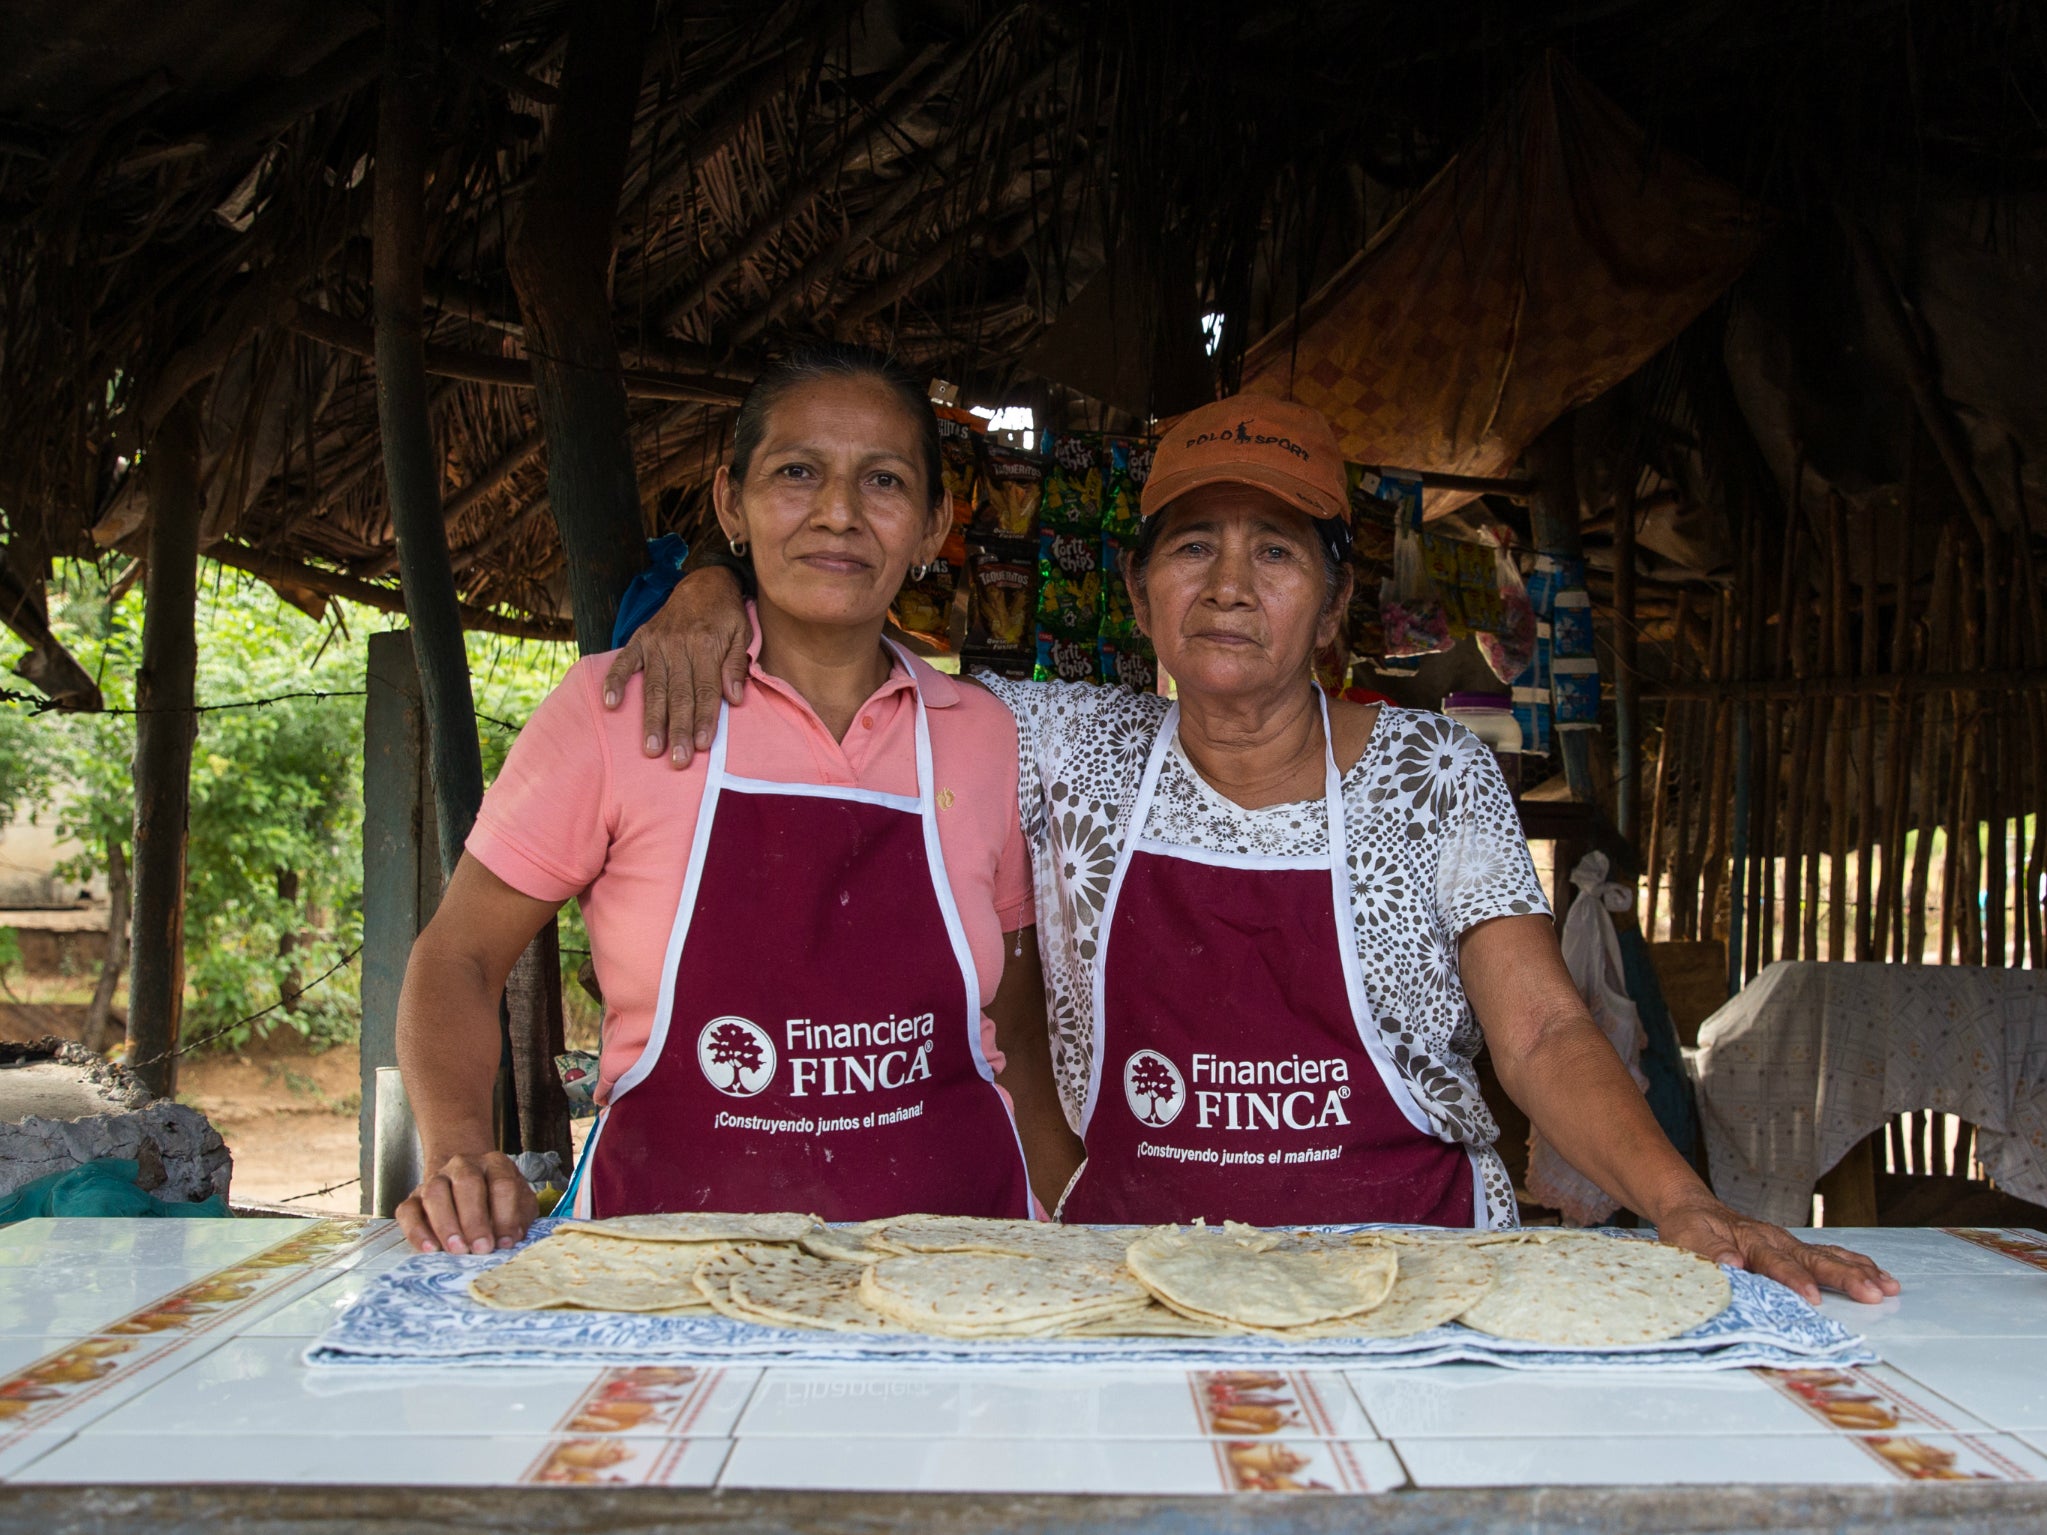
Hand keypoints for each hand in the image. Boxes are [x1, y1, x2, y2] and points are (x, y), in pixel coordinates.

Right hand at [395, 1151, 536, 1255]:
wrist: (466, 1182)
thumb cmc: (497, 1200)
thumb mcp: (518, 1204)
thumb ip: (519, 1218)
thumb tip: (510, 1238)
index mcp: (495, 1164)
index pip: (502, 1184)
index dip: (505, 1215)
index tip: (505, 1243)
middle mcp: (464, 1165)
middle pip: (467, 1183)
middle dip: (475, 1219)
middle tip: (481, 1248)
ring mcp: (436, 1179)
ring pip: (435, 1193)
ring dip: (446, 1224)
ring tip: (458, 1250)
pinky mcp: (413, 1198)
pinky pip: (408, 1211)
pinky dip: (417, 1231)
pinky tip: (430, 1249)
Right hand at [601, 567, 750, 766]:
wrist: (704, 582)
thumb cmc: (726, 615)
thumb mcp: (742, 633)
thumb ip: (736, 664)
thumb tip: (735, 698)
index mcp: (705, 644)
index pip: (706, 689)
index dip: (705, 718)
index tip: (703, 745)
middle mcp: (678, 645)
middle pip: (678, 694)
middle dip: (678, 729)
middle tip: (678, 760)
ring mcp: (656, 643)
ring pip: (653, 687)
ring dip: (651, 719)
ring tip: (651, 748)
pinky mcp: (640, 640)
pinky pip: (624, 663)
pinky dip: (615, 682)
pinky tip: (611, 705)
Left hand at [1652, 1194, 1899, 1304]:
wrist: (1694, 1208)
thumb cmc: (1689, 1227)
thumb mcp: (1687, 1237)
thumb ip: (1710, 1251)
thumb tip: (1734, 1265)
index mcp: (1749, 1240)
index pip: (1775, 1262)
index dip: (1794, 1279)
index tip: (1812, 1297)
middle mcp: (1776, 1240)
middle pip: (1814, 1259)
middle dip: (1845, 1277)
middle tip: (1872, 1293)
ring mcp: (1789, 1243)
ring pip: (1829, 1256)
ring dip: (1859, 1272)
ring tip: (1888, 1288)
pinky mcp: (1796, 1249)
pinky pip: (1832, 1255)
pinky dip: (1857, 1265)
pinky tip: (1881, 1277)